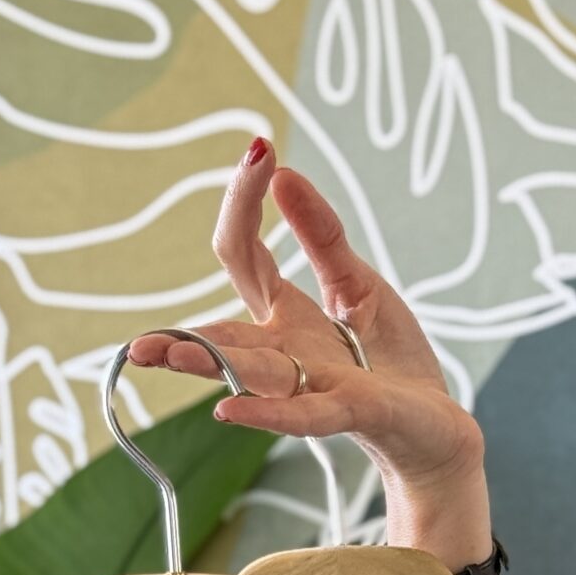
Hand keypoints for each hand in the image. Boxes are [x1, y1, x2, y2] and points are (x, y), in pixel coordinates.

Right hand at [126, 138, 483, 496]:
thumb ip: (322, 237)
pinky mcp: (350, 410)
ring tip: (161, 357)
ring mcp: (313, 383)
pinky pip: (302, 413)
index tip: (258, 149)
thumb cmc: (391, 359)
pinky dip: (267, 412)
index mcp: (284, 315)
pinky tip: (229, 411)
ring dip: (206, 363)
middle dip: (177, 339)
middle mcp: (285, 352)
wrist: (437, 425)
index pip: (242, 256)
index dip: (243, 203)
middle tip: (138, 345)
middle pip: (222, 336)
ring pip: (250, 372)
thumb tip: (282, 173)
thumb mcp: (357, 284)